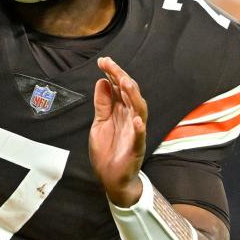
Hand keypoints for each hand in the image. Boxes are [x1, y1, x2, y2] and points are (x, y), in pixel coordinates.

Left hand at [89, 57, 147, 206]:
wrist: (111, 178)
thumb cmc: (108, 150)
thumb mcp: (99, 123)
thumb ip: (102, 104)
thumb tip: (102, 81)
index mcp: (121, 111)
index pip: (119, 88)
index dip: (112, 74)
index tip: (103, 61)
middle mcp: (130, 117)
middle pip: (129, 94)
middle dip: (121, 78)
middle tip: (110, 65)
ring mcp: (135, 132)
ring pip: (138, 110)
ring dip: (133, 96)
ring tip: (125, 83)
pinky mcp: (136, 148)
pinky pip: (140, 137)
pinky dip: (139, 128)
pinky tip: (136, 120)